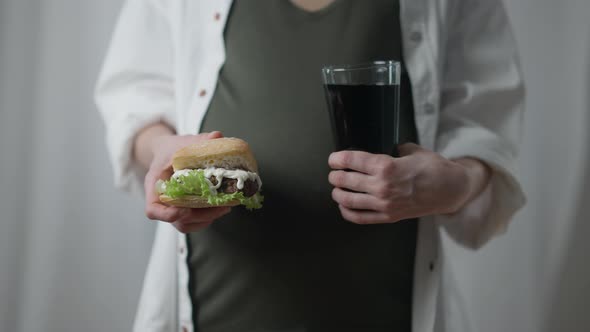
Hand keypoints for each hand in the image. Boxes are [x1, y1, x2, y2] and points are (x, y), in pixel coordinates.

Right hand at [142, 129, 230, 232]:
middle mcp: (163, 201)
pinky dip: (209, 218)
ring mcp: (174, 207)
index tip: (183, 210)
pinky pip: (195, 222)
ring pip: (186, 224)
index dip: (166, 214)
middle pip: (175, 220)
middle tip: (218, 206)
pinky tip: (223, 207)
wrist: (169, 153)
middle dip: (198, 216)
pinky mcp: (186, 210)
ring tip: (224, 207)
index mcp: (155, 185)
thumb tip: (216, 136)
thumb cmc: (173, 149)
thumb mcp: (181, 142)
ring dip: (206, 218)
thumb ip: (198, 141)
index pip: (153, 209)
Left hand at [328, 143, 490, 223]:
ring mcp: (384, 204)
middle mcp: (382, 186)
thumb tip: (387, 147)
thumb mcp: (413, 150)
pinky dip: (347, 212)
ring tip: (336, 188)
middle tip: (334, 173)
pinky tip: (344, 206)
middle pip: (346, 180)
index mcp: (387, 166)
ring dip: (338, 193)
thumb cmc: (434, 169)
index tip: (333, 159)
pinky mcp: (388, 216)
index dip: (338, 159)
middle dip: (335, 176)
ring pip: (348, 200)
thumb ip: (395, 148)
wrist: (450, 190)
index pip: (352, 161)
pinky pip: (360, 217)